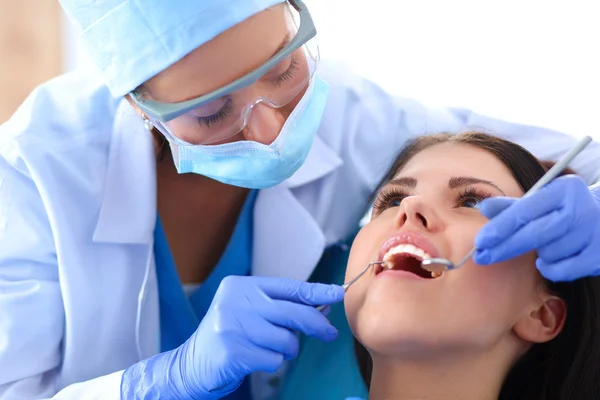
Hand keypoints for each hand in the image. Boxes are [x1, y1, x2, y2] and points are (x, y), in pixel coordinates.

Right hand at [121, 276, 343, 398]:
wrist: (190, 364)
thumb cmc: (229, 335)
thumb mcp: (250, 312)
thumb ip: (281, 306)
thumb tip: (322, 306)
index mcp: (241, 286)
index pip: (289, 287)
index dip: (317, 292)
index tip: (339, 294)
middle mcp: (234, 301)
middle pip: (293, 312)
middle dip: (317, 324)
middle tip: (329, 334)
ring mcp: (231, 326)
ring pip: (286, 340)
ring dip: (285, 350)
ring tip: (266, 348)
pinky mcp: (232, 351)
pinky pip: (273, 359)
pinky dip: (270, 362)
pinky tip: (253, 359)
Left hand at [474, 175, 599, 280]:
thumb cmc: (564, 210)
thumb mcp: (540, 201)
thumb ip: (512, 206)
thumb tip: (483, 207)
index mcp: (563, 190)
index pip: (525, 211)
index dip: (500, 228)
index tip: (480, 242)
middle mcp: (581, 209)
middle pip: (535, 234)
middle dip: (505, 247)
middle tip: (481, 257)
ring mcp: (594, 233)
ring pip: (548, 253)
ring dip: (538, 254)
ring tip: (544, 245)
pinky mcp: (599, 255)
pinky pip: (563, 270)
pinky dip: (551, 268)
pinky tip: (548, 260)